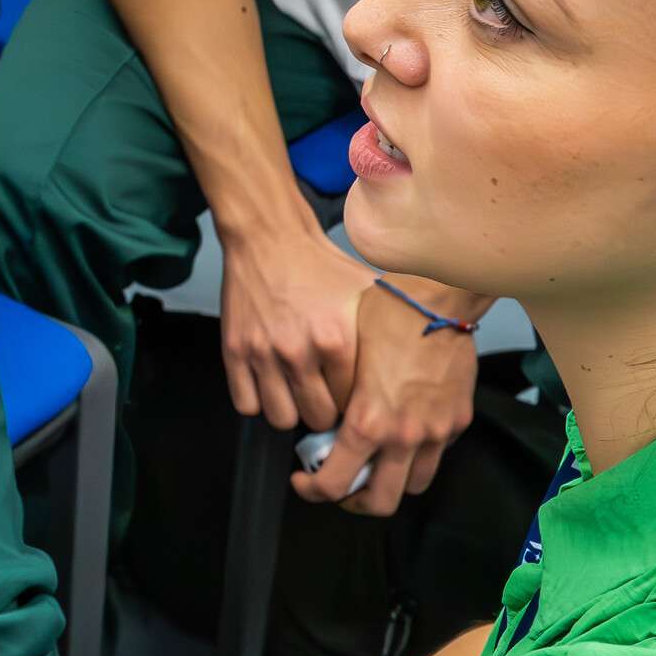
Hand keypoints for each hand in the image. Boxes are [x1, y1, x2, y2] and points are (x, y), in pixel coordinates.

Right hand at [217, 212, 369, 433]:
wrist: (269, 236)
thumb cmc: (319, 264)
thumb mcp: (367, 291)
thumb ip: (390, 326)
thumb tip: (420, 352)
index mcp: (337, 339)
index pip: (351, 404)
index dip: (353, 405)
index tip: (352, 399)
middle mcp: (299, 350)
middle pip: (317, 418)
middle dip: (324, 412)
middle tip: (324, 397)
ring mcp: (263, 353)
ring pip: (280, 418)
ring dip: (291, 411)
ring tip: (297, 394)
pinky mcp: (235, 351)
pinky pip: (246, 404)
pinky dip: (257, 401)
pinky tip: (270, 385)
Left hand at [298, 282, 477, 518]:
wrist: (438, 296)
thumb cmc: (386, 314)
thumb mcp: (345, 359)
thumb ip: (338, 401)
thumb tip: (328, 425)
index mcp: (368, 422)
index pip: (334, 483)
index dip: (314, 490)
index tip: (305, 480)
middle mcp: (405, 436)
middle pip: (380, 502)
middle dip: (356, 500)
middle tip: (343, 485)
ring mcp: (437, 431)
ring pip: (414, 484)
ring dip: (391, 481)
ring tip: (376, 463)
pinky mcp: (459, 419)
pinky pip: (438, 453)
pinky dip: (419, 454)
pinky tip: (404, 434)